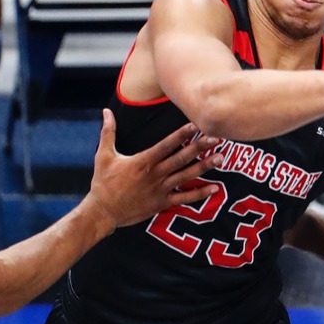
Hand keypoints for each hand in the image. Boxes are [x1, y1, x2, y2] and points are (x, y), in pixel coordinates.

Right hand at [88, 109, 222, 228]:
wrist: (103, 211)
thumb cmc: (103, 183)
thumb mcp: (104, 155)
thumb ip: (108, 132)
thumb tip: (106, 112)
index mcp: (143, 161)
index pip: (167, 144)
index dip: (182, 134)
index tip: (196, 125)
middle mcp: (155, 174)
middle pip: (181, 158)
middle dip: (200, 147)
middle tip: (216, 138)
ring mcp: (160, 190)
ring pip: (186, 176)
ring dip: (204, 167)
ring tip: (220, 158)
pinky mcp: (162, 203)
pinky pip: (184, 199)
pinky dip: (200, 194)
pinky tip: (214, 188)